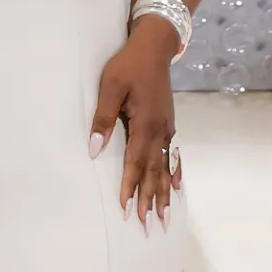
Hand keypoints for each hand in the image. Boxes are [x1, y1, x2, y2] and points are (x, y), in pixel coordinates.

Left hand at [88, 16, 181, 230]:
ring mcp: (167, 127)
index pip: (134, 163)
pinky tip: (176, 186)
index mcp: (143, 124)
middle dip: (149, 198)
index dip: (130, 187)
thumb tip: (95, 150)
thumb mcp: (109, 87)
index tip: (126, 209)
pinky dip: (174, 172)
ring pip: (165, 166)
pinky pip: (173, 154)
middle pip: (153, 170)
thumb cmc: (128, 65)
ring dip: (163, 191)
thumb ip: (103, 119)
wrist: (154, 47)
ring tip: (163, 215)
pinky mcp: (169, 123)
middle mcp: (159, 130)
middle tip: (147, 224)